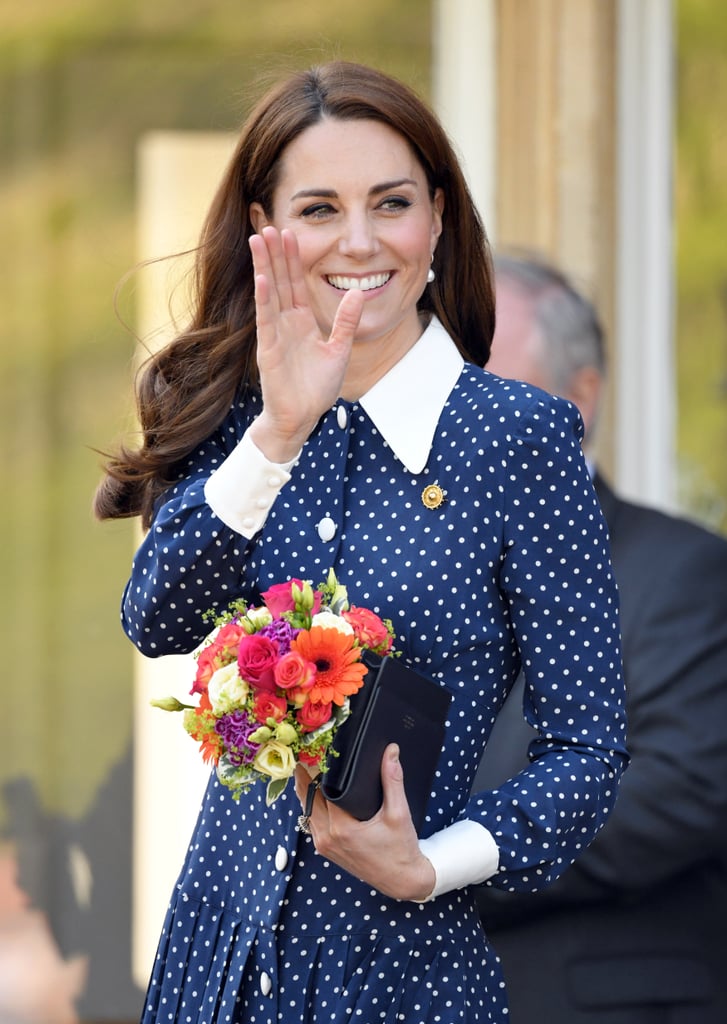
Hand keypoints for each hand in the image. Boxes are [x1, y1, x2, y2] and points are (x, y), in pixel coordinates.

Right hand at [248, 226, 364, 461]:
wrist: (301, 417)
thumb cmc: (317, 388)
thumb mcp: (339, 350)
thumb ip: (347, 321)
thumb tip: (359, 291)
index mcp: (302, 322)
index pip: (296, 283)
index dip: (293, 258)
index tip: (290, 232)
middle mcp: (286, 323)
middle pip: (280, 281)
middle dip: (275, 253)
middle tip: (268, 224)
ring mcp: (275, 334)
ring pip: (269, 293)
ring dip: (264, 266)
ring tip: (258, 240)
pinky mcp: (269, 349)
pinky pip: (266, 319)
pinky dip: (264, 298)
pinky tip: (262, 277)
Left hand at [294, 744, 435, 901]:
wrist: (402, 881)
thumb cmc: (401, 849)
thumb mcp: (399, 813)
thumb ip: (392, 780)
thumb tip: (390, 751)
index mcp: (342, 828)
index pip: (321, 790)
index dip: (317, 770)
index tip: (316, 752)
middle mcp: (327, 838)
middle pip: (308, 800)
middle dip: (306, 778)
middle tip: (309, 756)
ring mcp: (324, 846)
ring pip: (307, 812)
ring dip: (307, 793)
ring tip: (311, 771)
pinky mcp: (326, 851)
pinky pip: (312, 823)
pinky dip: (312, 808)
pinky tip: (319, 796)